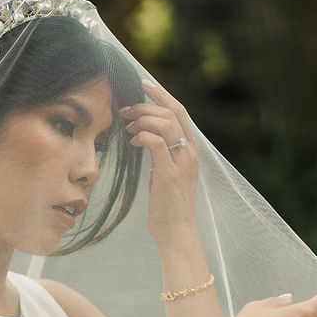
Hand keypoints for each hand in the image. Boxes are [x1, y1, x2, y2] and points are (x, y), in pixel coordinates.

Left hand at [119, 80, 199, 249]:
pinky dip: (143, 136)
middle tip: (125, 110)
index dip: (162, 95)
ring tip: (128, 126)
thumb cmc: (168, 206)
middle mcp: (190, 153)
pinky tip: (133, 140)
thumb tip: (144, 137)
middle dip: (146, 105)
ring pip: (165, 124)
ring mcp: (181, 163)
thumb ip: (161, 154)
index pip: (180, 112)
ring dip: (143, 119)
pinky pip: (156, 143)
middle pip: (172, 112)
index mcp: (191, 150)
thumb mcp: (165, 173)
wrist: (177, 233)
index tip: (143, 84)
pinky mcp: (169, 174)